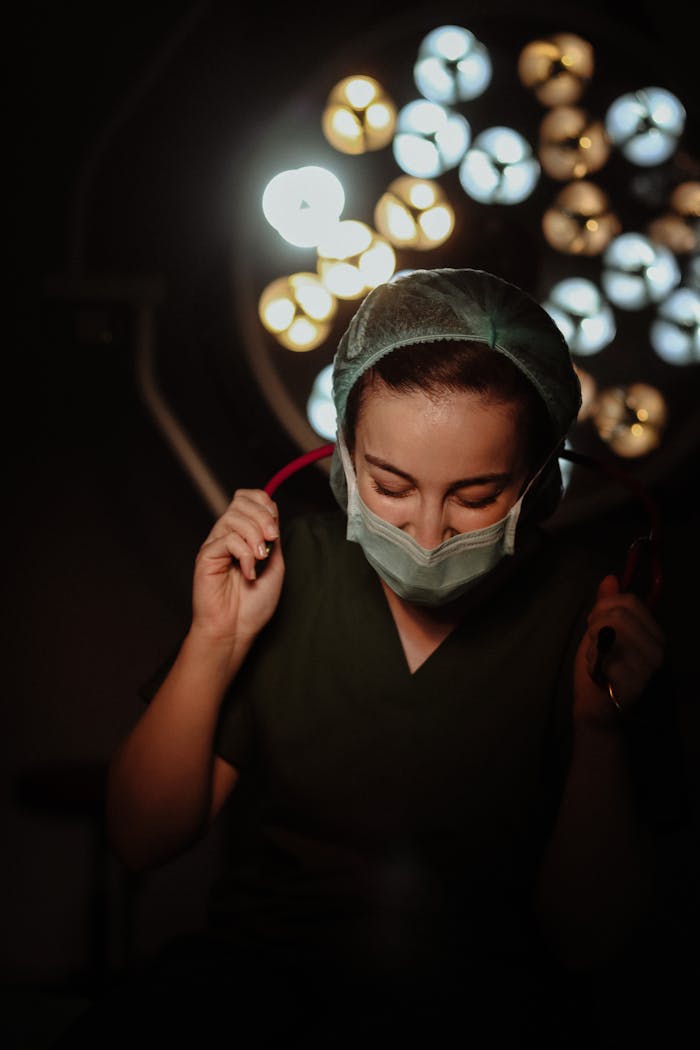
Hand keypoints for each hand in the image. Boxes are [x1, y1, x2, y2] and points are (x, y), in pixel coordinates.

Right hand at [191, 489, 283, 648]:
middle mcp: (228, 534)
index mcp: (244, 533)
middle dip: (263, 518)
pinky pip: (228, 539)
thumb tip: (272, 510)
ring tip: (260, 559)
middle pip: (241, 501)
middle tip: (271, 541)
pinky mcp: (206, 556)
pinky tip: (248, 572)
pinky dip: (245, 554)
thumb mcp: (274, 563)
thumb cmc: (253, 603)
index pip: (250, 498)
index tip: (276, 529)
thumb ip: (272, 536)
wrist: (236, 629)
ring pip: (234, 517)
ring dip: (255, 536)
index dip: (265, 504)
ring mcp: (216, 544)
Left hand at [573, 575, 665, 726]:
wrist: (596, 712)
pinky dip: (594, 663)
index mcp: (654, 635)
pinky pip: (607, 656)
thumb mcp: (601, 633)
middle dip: (596, 626)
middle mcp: (659, 649)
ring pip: (612, 631)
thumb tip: (611, 578)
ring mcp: (650, 668)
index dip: (604, 608)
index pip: (630, 601)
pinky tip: (599, 676)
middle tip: (595, 647)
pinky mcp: (638, 683)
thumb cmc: (599, 673)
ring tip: (597, 662)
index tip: (595, 626)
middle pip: (619, 614)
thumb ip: (607, 607)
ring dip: (594, 646)